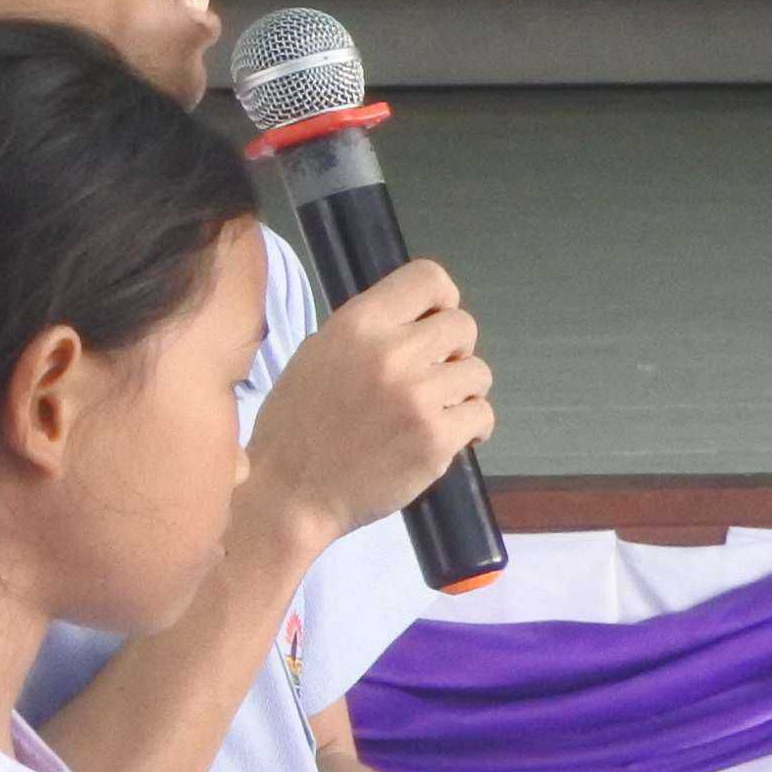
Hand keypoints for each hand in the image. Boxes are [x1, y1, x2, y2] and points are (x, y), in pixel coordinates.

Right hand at [240, 260, 491, 552]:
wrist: (289, 493)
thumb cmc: (298, 426)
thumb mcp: (318, 356)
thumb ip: (369, 333)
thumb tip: (419, 319)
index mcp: (357, 325)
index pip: (429, 278)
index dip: (442, 299)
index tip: (434, 324)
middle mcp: (390, 353)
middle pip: (463, 325)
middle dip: (455, 351)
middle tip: (433, 377)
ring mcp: (417, 396)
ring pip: (479, 372)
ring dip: (464, 392)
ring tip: (435, 411)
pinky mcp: (436, 437)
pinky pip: (483, 414)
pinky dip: (472, 427)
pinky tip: (447, 437)